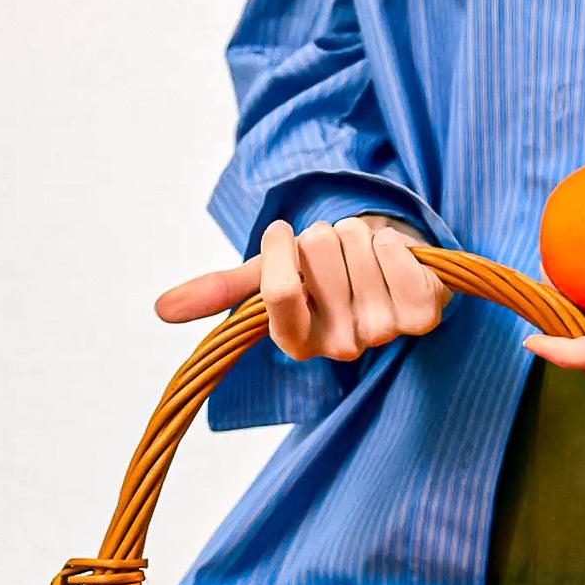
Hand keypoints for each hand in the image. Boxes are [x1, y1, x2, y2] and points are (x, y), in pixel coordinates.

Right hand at [155, 214, 449, 360]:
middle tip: (338, 256)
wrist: (386, 268)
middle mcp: (338, 347)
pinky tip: (394, 262)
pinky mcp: (423, 317)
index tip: (287, 237)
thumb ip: (221, 290)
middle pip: (320, 256)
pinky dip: (395, 244)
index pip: (279, 292)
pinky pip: (400, 258)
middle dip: (326, 237)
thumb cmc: (325, 273)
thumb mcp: (268, 276)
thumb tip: (160, 309)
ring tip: (365, 259)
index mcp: (294, 341)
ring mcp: (383, 334)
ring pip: (360, 248)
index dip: (282, 249)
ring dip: (362, 237)